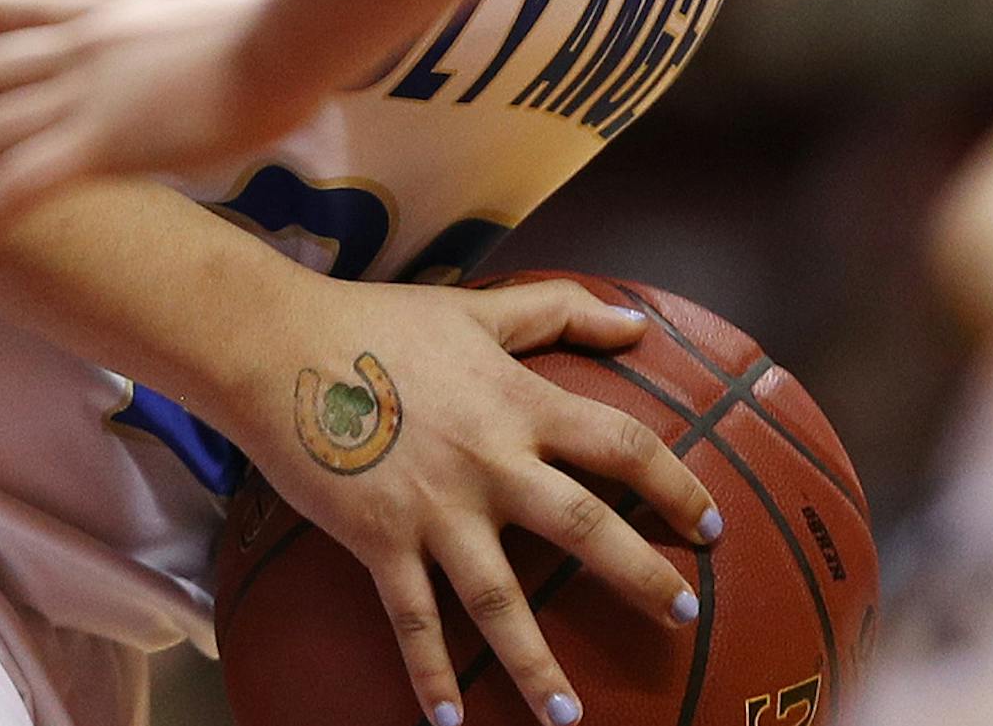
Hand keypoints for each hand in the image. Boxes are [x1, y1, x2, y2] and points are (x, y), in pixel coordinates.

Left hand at [0, 0, 285, 242]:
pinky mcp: (99, 141)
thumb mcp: (246, 16)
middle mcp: (87, 48)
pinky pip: (17, 186)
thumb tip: (268, 43)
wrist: (288, 31)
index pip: (38, 3)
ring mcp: (86, 94)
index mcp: (121, 12)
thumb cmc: (292, 23)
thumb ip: (232, 31)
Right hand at [228, 273, 721, 725]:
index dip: (674, 485)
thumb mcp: (481, 308)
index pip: (621, 446)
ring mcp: (436, 510)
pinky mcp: (380, 543)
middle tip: (683, 614)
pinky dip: (431, 676)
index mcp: (520, 402)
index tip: (709, 524)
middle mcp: (491, 462)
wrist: (283, 346)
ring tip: (569, 719)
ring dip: (536, 663)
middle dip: (639, 575)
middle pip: (584, 526)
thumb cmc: (385, 322)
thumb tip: (638, 326)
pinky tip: (451, 724)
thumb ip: (562, 312)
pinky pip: (413, 622)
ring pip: (500, 599)